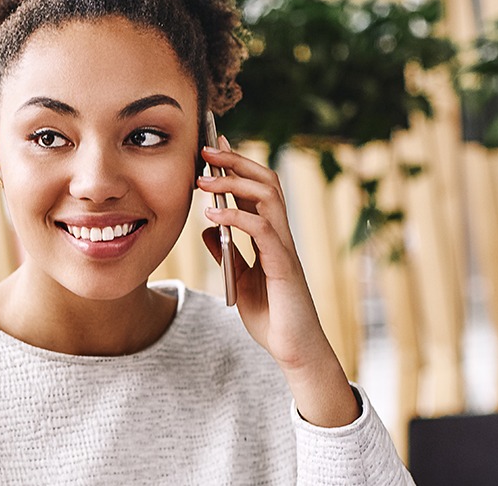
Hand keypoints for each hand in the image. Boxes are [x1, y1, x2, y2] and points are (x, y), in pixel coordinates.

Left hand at [197, 137, 358, 426]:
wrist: (294, 351)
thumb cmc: (272, 317)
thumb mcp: (240, 279)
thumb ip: (227, 252)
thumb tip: (208, 228)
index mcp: (271, 237)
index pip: (257, 188)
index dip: (237, 164)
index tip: (212, 147)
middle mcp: (281, 235)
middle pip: (266, 182)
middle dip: (236, 161)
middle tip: (206, 149)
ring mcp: (285, 248)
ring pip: (268, 197)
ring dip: (234, 182)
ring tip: (203, 180)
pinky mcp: (284, 266)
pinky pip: (263, 231)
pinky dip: (237, 217)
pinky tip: (213, 215)